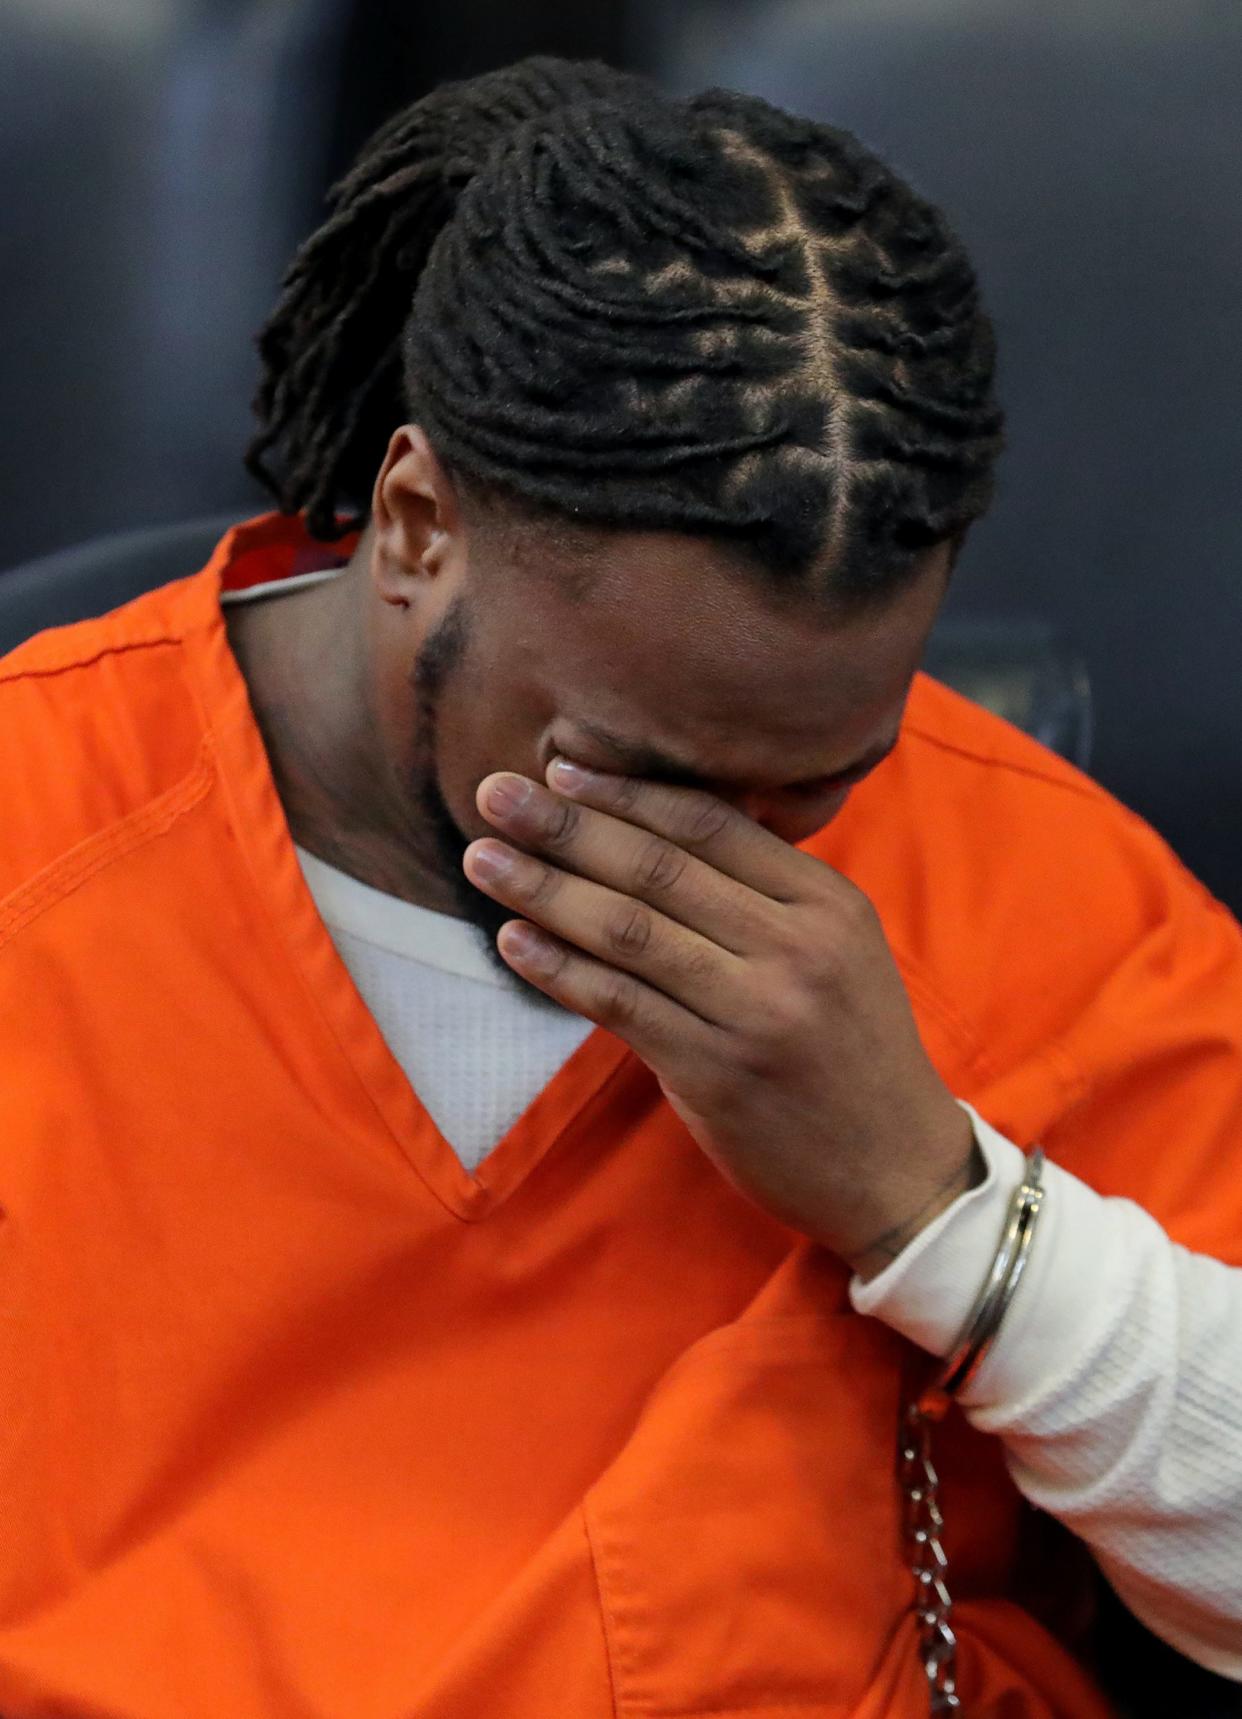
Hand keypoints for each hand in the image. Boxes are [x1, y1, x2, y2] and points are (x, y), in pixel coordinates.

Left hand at [463, 761, 982, 1277]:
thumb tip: (654, 826)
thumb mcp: (840, 950)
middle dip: (566, 825)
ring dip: (545, 889)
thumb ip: (764, 894)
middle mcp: (797, 948)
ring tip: (482, 860)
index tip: (560, 765)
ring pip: (629, 931)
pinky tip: (515, 942)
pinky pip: (621, 1005)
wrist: (898, 1170)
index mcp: (827, 902)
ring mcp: (757, 1012)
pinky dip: (561, 969)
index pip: (710, 823)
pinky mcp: (718, 1074)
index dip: (626, 792)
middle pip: (659, 868)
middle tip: (493, 793)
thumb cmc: (851, 1049)